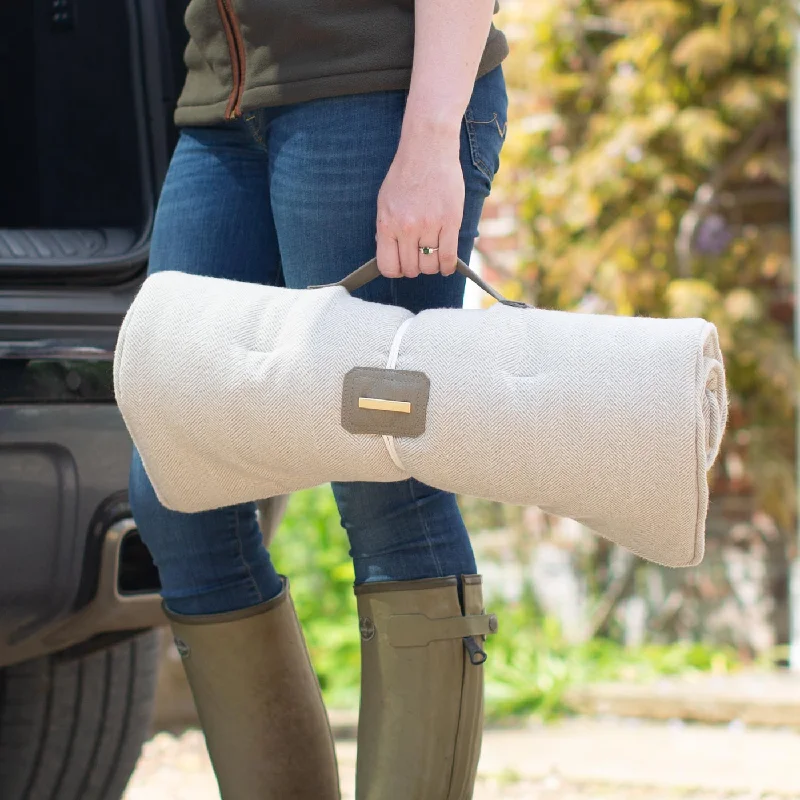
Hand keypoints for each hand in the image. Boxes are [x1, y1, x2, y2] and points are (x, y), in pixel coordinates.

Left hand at [376, 127, 463, 278]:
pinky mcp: (450, 221)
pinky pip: (449, 257)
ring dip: (432, 267)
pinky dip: (448, 267)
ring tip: (433, 257)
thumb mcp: (385, 202)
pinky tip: (447, 265)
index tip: (402, 264)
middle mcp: (407, 228)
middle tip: (420, 258)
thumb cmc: (405, 175)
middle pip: (411, 269)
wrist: (428, 148)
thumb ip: (385, 229)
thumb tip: (389, 253)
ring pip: (430, 265)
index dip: (396, 270)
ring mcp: (429, 225)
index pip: (388, 266)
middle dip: (415, 268)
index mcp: (387, 224)